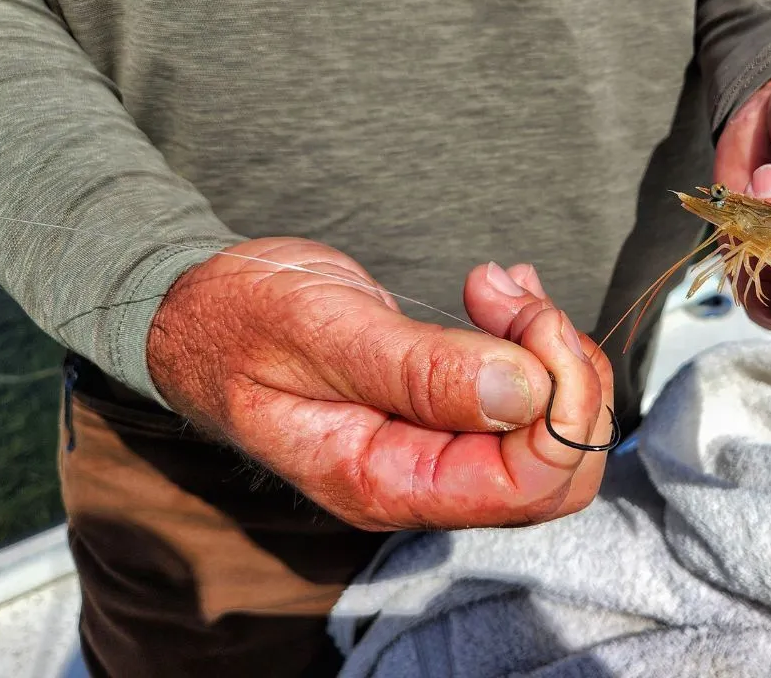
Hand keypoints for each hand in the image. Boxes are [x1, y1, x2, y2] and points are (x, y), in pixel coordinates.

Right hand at [145, 237, 613, 529]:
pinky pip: (531, 399)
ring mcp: (440, 451)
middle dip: (569, 380)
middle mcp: (423, 482)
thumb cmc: (237, 323)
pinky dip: (539, 343)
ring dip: (554, 354)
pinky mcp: (451, 414)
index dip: (561, 405)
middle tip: (517, 299)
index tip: (529, 317)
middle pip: (559, 475)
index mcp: (384, 482)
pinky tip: (502, 292)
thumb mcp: (316, 334)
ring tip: (500, 285)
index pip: (526, 485)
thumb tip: (525, 392)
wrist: (202, 312)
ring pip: (555, 436)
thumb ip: (419, 371)